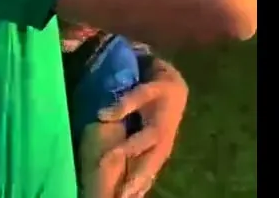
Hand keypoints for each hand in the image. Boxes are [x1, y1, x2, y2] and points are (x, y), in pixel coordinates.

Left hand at [97, 62, 188, 197]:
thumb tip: (102, 115)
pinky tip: (134, 195)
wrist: (176, 93)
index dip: (129, 149)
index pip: (144, 141)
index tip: (111, 157)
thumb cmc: (158, 91)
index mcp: (160, 128)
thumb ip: (125, 103)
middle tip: (121, 195)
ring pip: (150, 173)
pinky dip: (143, 185)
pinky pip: (151, 173)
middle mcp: (163, 144)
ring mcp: (162, 152)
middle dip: (135, 180)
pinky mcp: (159, 155)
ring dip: (139, 187)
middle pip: (149, 164)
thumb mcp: (144, 91)